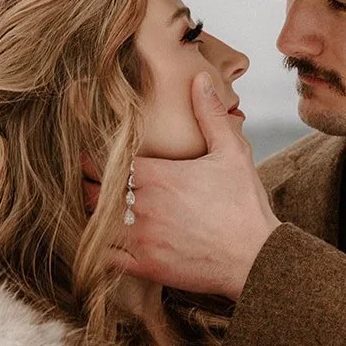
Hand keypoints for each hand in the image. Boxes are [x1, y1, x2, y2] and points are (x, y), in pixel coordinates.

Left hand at [84, 74, 280, 299]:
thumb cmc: (244, 205)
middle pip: (91, 191)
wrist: (257, 258)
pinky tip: (102, 240)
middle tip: (90, 178)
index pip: (103, 160)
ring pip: (94, 223)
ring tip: (95, 206)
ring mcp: (141, 239)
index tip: (88, 151)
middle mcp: (141, 206)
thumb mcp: (231, 153)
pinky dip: (97, 247)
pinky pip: (105, 258)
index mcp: (157, 176)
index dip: (90, 155)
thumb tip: (199, 79)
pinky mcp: (145, 266)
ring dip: (92, 213)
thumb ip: (209, 114)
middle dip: (88, 183)